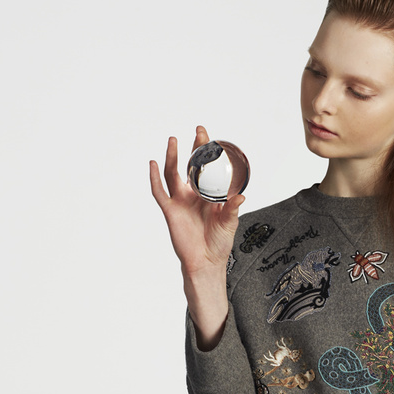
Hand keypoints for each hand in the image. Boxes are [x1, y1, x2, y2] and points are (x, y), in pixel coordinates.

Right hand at [149, 126, 245, 347]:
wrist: (206, 262)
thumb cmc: (219, 243)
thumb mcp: (229, 223)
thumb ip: (232, 208)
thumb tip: (241, 195)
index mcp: (209, 195)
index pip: (209, 169)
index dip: (210, 154)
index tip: (212, 137)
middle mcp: (194, 195)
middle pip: (192, 166)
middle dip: (194, 148)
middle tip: (198, 131)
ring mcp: (181, 201)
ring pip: (173, 174)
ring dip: (172, 157)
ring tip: (173, 140)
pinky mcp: (170, 211)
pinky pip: (160, 192)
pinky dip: (155, 177)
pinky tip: (153, 163)